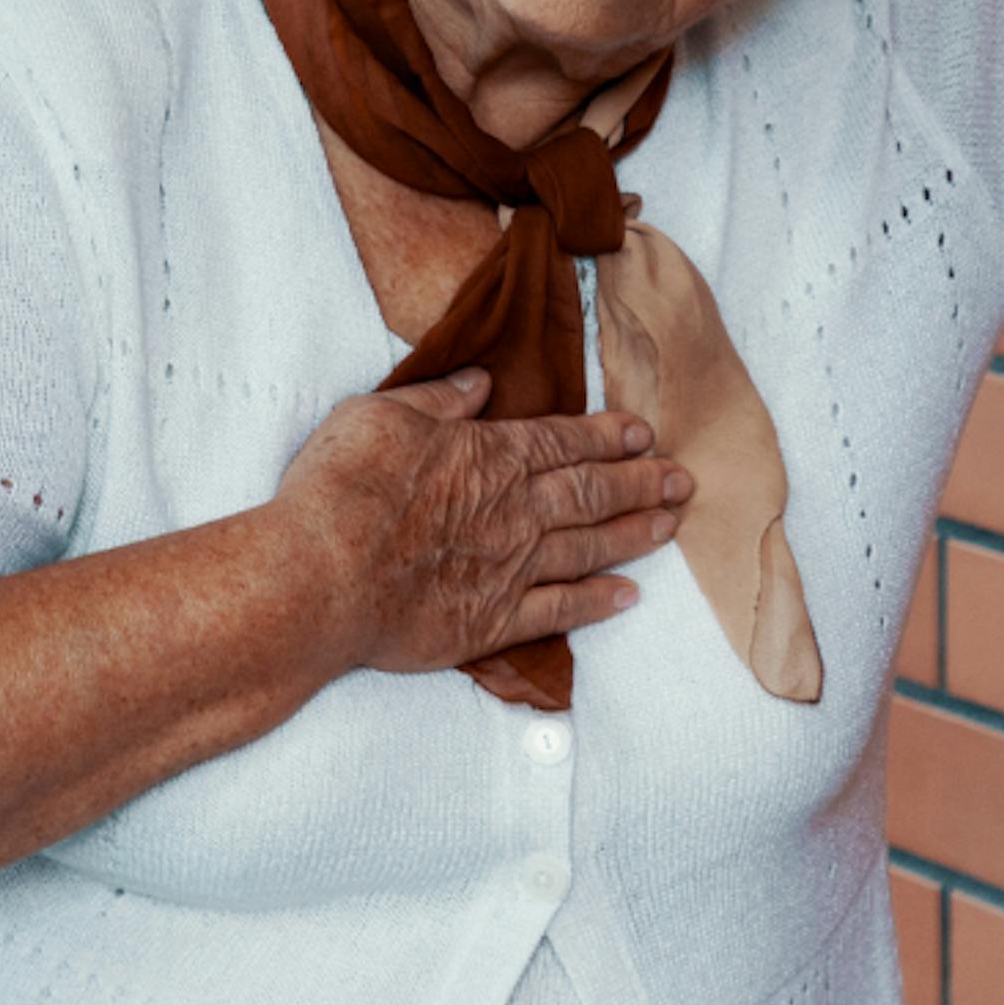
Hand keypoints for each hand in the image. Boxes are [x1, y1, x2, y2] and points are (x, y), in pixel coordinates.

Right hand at [262, 367, 690, 676]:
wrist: (320, 577)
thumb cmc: (341, 488)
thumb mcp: (379, 415)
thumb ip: (438, 401)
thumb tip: (480, 383)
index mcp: (489, 455)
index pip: (565, 440)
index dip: (609, 436)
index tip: (645, 434)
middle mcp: (514, 511)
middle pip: (593, 493)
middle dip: (643, 483)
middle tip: (683, 481)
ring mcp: (509, 569)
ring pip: (590, 548)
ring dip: (635, 535)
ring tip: (670, 526)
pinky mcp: (492, 621)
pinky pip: (560, 611)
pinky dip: (598, 603)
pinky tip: (627, 598)